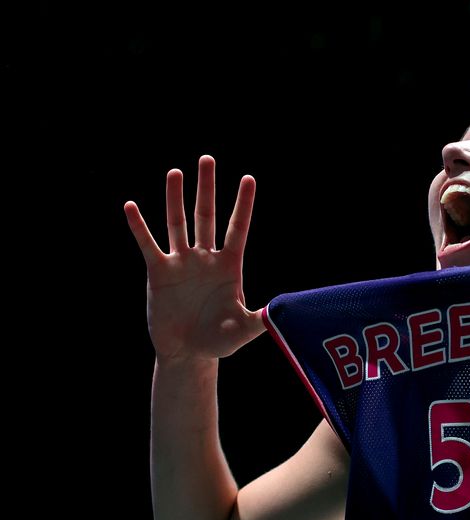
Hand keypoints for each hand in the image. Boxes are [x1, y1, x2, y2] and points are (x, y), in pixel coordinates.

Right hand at [128, 155, 263, 362]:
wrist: (187, 352)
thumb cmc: (218, 341)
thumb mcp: (242, 331)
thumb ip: (260, 320)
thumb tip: (279, 314)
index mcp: (230, 266)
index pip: (238, 228)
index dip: (243, 205)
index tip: (248, 178)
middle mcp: (206, 258)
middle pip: (207, 216)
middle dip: (207, 189)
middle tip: (207, 159)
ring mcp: (182, 263)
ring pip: (178, 223)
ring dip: (175, 198)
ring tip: (175, 172)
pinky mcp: (159, 272)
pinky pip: (148, 244)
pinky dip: (139, 227)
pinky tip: (131, 206)